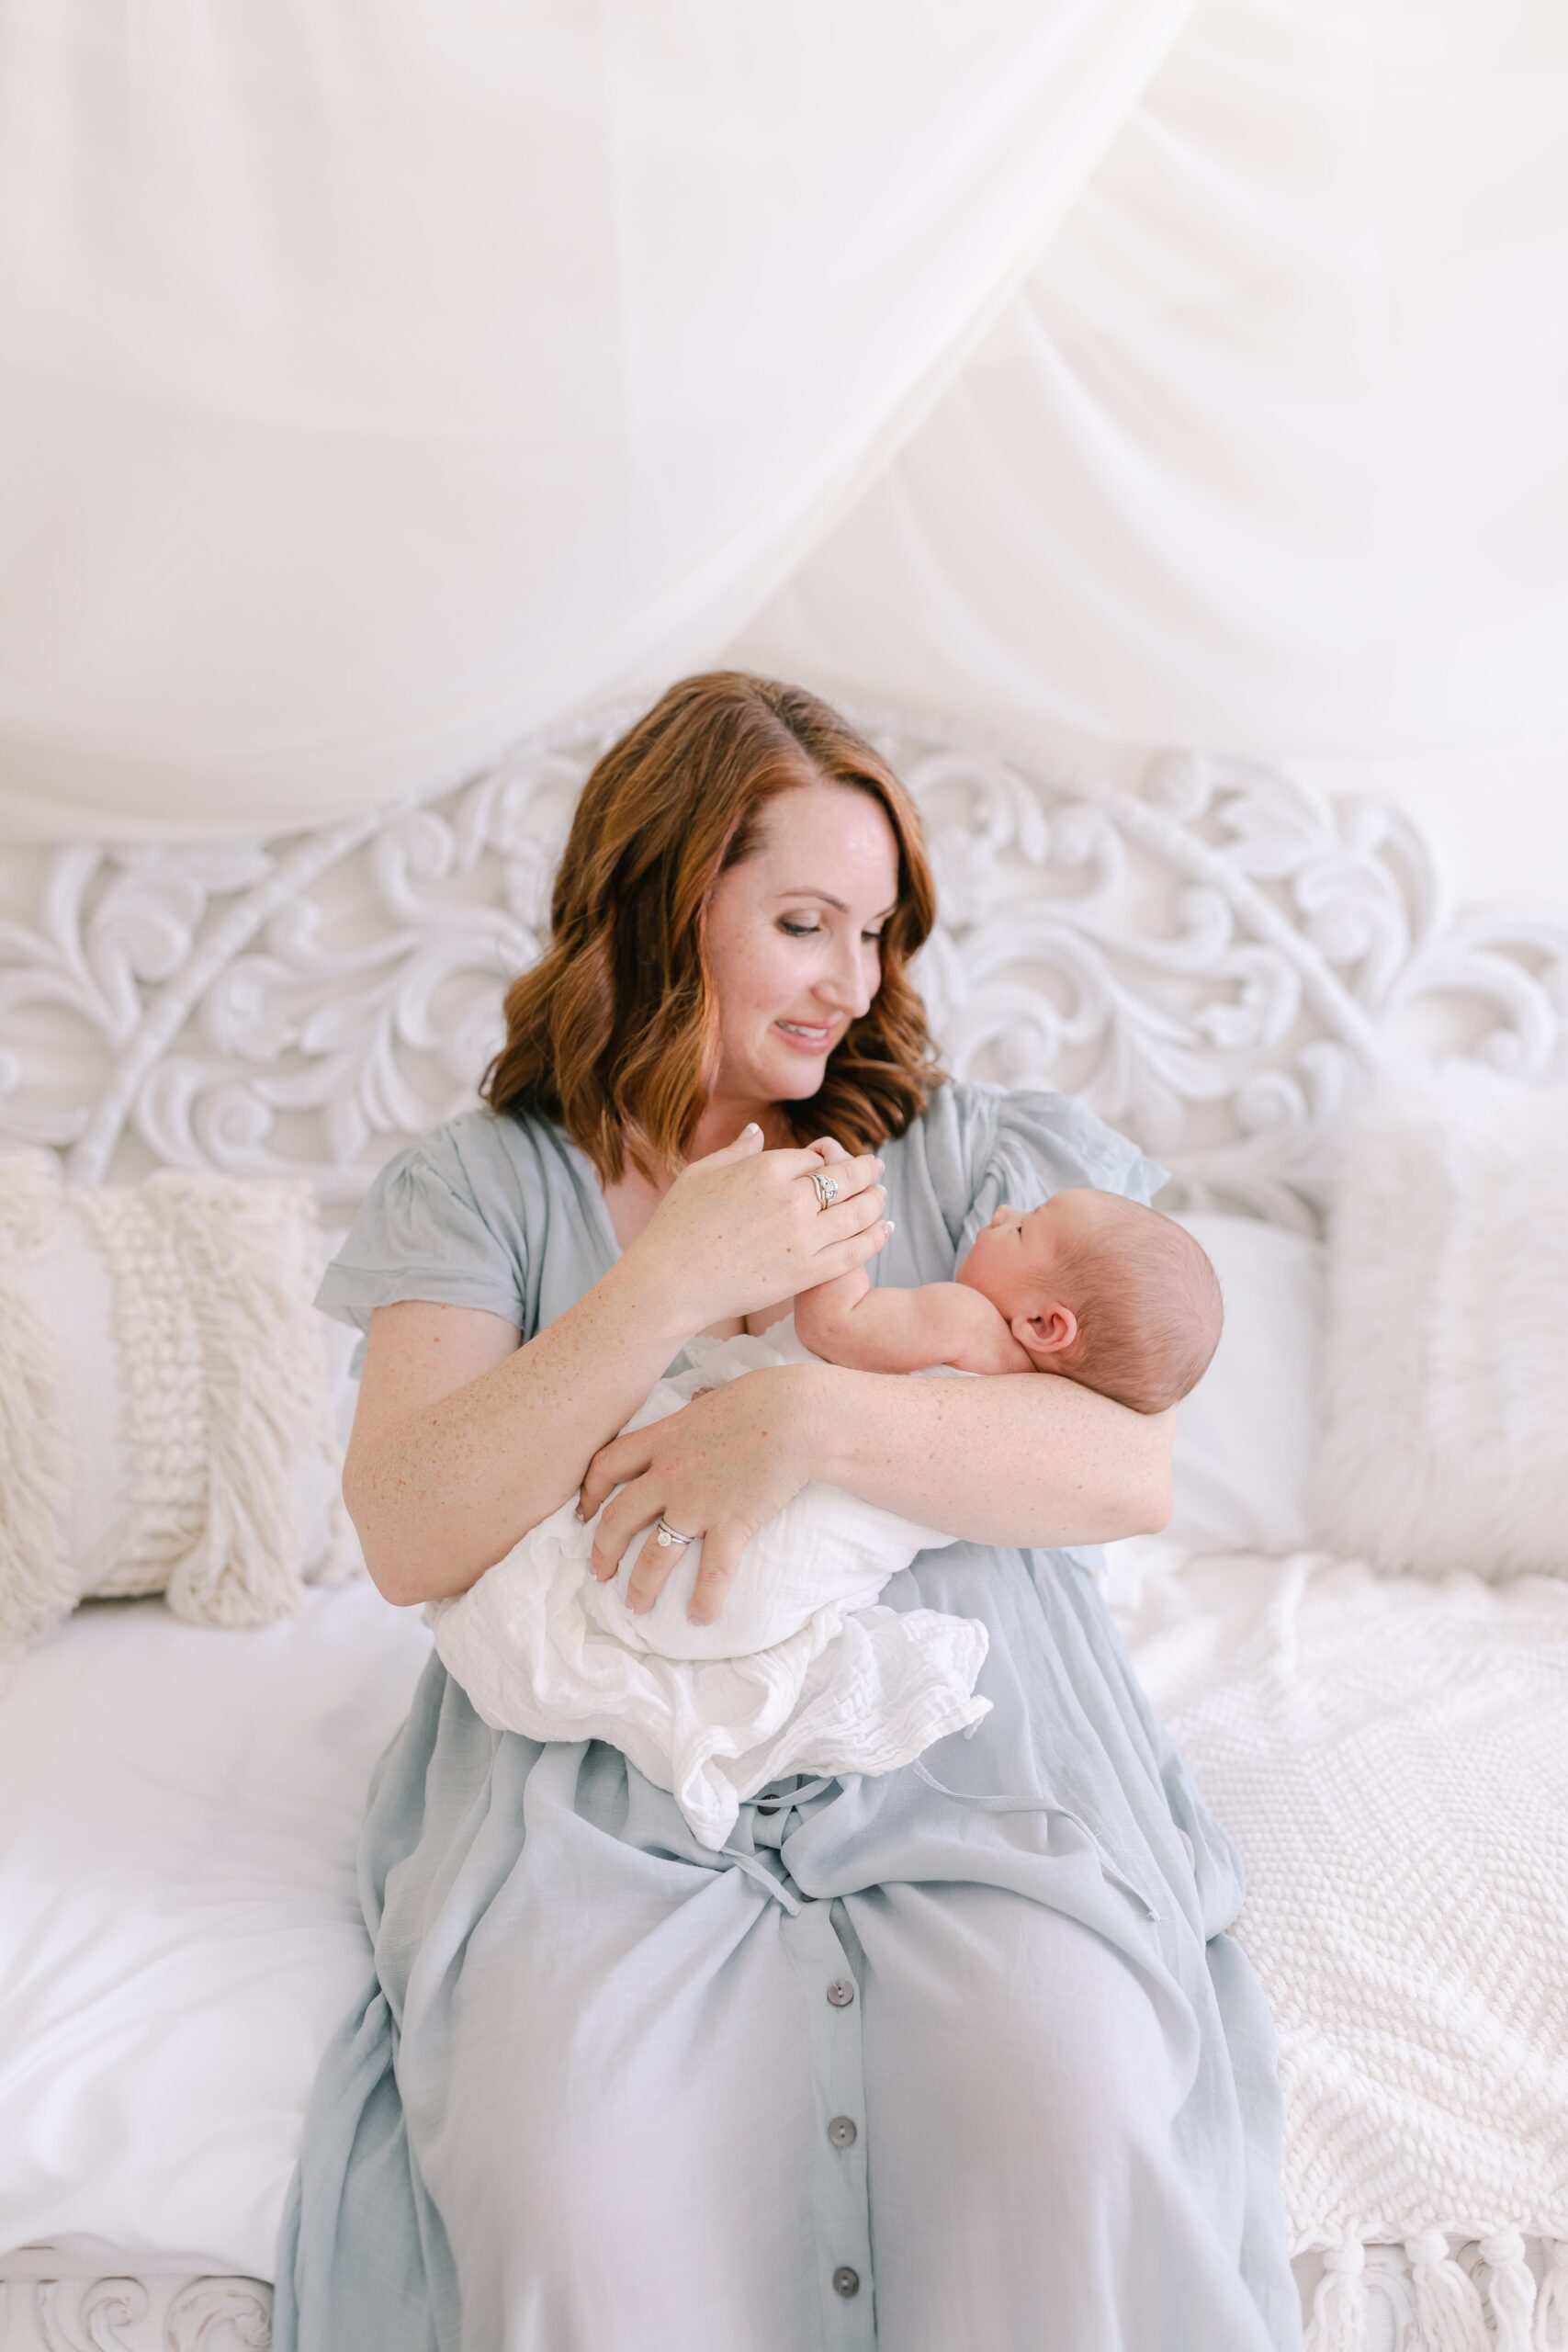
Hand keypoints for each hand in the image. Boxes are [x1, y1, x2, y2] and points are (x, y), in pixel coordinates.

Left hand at [578, 1364, 819, 1625]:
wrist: (797, 1416)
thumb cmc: (762, 1398)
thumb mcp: (714, 1399)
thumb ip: (696, 1410)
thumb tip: (699, 1400)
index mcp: (662, 1439)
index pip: (607, 1465)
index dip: (590, 1491)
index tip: (585, 1512)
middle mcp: (669, 1474)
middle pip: (619, 1518)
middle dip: (603, 1550)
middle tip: (600, 1573)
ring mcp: (697, 1502)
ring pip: (655, 1554)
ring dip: (641, 1585)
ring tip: (635, 1606)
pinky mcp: (731, 1523)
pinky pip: (711, 1572)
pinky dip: (704, 1599)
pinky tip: (699, 1618)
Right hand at [621, 1122, 890, 1337]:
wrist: (670, 1283)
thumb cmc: (676, 1226)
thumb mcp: (700, 1174)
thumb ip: (736, 1151)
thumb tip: (757, 1131)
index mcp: (765, 1169)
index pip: (813, 1157)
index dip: (823, 1158)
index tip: (829, 1161)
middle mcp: (791, 1199)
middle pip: (846, 1178)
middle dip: (866, 1170)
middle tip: (876, 1168)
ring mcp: (803, 1237)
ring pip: (858, 1212)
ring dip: (876, 1201)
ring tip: (882, 1196)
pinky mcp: (807, 1272)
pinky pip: (854, 1250)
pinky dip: (875, 1237)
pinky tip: (884, 1229)